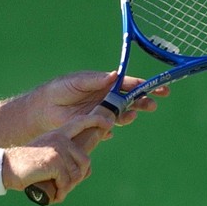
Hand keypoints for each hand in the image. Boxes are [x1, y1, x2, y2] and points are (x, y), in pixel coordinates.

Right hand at [2, 114, 112, 202]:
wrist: (6, 167)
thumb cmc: (28, 166)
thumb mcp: (48, 158)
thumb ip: (66, 159)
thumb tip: (86, 171)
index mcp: (58, 134)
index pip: (81, 122)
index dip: (96, 121)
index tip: (109, 123)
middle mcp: (60, 138)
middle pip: (85, 160)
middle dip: (76, 178)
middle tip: (63, 185)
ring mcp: (58, 148)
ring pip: (77, 174)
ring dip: (67, 187)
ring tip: (55, 189)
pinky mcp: (54, 160)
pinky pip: (67, 181)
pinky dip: (61, 191)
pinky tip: (53, 193)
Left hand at [29, 71, 166, 133]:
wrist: (45, 107)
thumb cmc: (62, 88)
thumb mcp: (78, 81)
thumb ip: (96, 80)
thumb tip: (115, 75)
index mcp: (107, 84)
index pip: (130, 84)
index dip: (145, 85)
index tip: (161, 88)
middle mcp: (108, 99)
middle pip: (132, 101)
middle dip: (144, 102)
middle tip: (152, 104)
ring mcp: (103, 113)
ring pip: (122, 116)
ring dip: (128, 117)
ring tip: (128, 116)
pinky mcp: (95, 127)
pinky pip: (107, 130)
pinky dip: (108, 130)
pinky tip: (104, 129)